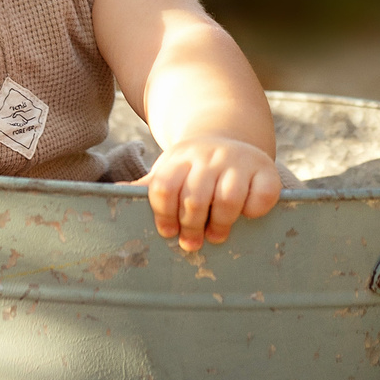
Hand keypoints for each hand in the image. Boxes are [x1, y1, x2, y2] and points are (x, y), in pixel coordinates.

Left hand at [139, 136, 281, 252]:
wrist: (229, 136)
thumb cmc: (194, 166)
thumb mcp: (170, 169)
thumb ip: (147, 184)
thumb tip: (112, 191)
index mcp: (180, 158)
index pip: (164, 188)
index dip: (163, 215)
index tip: (168, 232)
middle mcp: (209, 156)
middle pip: (194, 198)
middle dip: (191, 227)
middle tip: (192, 243)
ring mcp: (239, 161)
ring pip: (227, 199)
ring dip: (220, 224)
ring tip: (215, 235)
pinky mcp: (266, 169)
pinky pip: (262, 196)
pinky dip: (254, 211)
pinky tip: (246, 215)